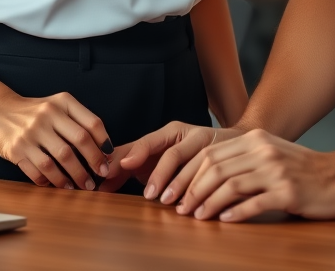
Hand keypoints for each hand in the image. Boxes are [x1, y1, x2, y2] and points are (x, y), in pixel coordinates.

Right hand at [0, 90, 112, 189]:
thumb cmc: (36, 112)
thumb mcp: (58, 106)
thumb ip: (78, 120)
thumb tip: (103, 147)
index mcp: (63, 102)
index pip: (91, 122)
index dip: (104, 142)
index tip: (109, 157)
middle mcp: (48, 115)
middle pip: (79, 141)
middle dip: (93, 161)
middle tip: (101, 175)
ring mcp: (31, 133)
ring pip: (60, 159)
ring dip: (75, 176)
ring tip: (83, 185)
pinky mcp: (16, 150)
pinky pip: (39, 170)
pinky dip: (52, 181)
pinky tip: (59, 185)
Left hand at [102, 121, 241, 198]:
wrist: (231, 145)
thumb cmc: (189, 153)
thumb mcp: (160, 155)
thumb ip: (134, 167)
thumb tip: (103, 185)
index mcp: (170, 132)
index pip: (147, 143)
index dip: (133, 157)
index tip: (115, 172)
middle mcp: (188, 133)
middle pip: (171, 154)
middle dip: (159, 175)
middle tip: (148, 196)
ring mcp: (207, 142)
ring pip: (194, 163)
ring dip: (180, 184)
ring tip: (169, 201)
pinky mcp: (222, 153)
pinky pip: (211, 170)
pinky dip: (199, 187)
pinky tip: (192, 202)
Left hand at [173, 129, 334, 222]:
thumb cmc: (302, 170)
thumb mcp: (270, 155)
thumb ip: (243, 160)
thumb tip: (207, 178)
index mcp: (256, 139)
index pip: (212, 153)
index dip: (189, 173)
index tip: (175, 191)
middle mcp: (263, 150)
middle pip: (216, 168)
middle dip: (192, 189)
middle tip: (178, 208)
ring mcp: (276, 170)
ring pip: (230, 185)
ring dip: (208, 202)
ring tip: (196, 216)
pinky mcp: (288, 192)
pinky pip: (254, 202)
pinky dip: (236, 213)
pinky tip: (225, 221)